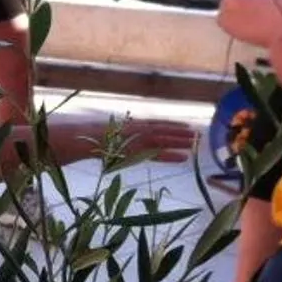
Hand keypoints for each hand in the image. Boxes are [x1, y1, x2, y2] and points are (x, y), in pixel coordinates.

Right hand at [40, 110, 196, 166]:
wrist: (83, 138)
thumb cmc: (93, 139)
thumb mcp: (112, 135)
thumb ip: (123, 136)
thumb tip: (127, 139)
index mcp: (133, 125)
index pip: (157, 123)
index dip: (172, 125)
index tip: (186, 126)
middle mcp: (137, 129)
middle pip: (164, 129)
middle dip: (181, 132)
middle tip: (198, 134)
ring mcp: (137, 138)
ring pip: (164, 139)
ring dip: (180, 141)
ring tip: (196, 144)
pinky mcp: (136, 149)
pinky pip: (157, 153)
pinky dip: (171, 155)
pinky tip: (184, 158)